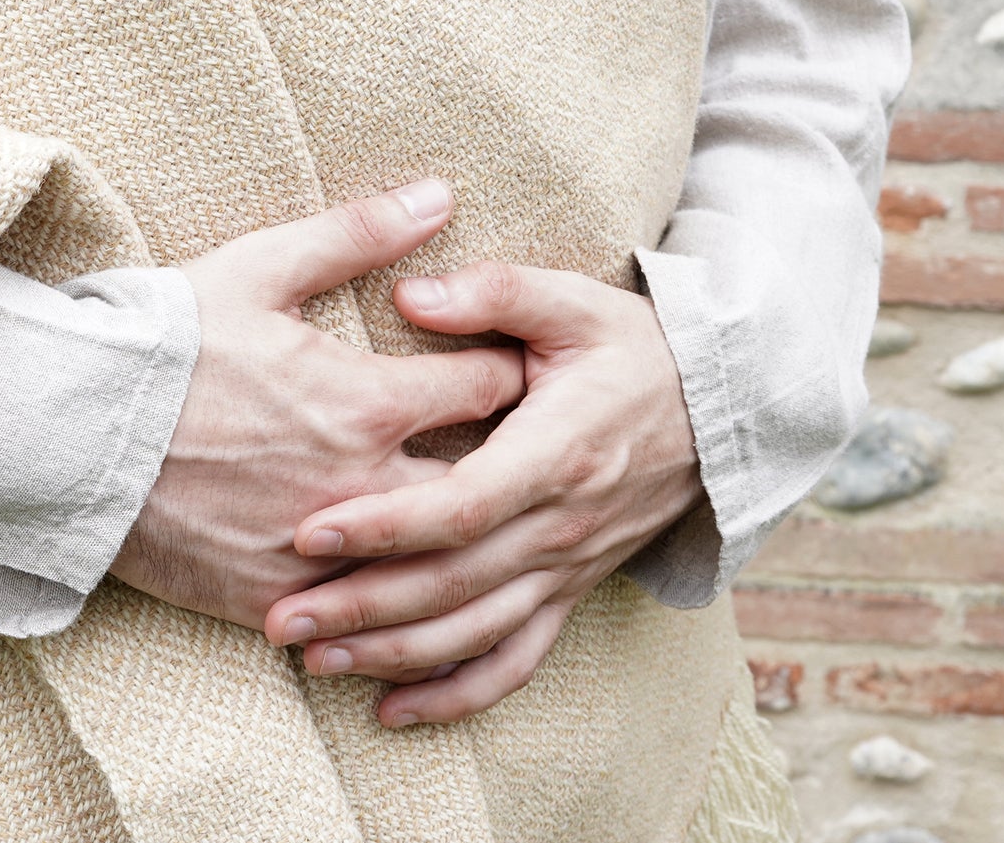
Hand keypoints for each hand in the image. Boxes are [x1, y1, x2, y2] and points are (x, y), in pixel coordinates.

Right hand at [109, 183, 525, 630]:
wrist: (67, 432)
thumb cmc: (162, 342)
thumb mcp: (259, 268)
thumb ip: (358, 233)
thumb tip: (440, 194)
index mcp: (367, 401)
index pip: (488, 387)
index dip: (509, 369)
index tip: (514, 365)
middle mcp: (361, 485)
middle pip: (480, 486)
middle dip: (504, 465)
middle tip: (519, 448)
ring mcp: (319, 552)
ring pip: (426, 563)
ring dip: (452, 540)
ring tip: (472, 521)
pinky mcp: (273, 597)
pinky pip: (355, 613)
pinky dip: (377, 595)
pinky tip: (392, 581)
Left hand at [261, 263, 702, 726]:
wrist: (722, 409)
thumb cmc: (633, 347)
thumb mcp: (573, 301)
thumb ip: (494, 292)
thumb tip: (412, 297)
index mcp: (556, 452)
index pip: (463, 506)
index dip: (386, 524)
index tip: (311, 530)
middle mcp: (561, 524)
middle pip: (454, 583)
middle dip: (363, 605)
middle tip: (281, 616)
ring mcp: (567, 567)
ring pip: (474, 632)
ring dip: (392, 655)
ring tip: (313, 658)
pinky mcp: (569, 590)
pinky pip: (515, 659)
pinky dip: (456, 693)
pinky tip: (392, 711)